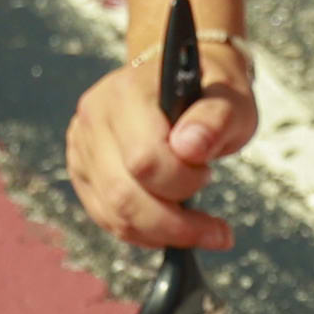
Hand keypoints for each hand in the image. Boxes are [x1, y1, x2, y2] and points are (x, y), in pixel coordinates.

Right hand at [70, 32, 253, 250]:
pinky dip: (143, 232)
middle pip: (123, 193)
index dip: (182, 181)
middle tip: (212, 227)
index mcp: (127, 91)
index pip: (144, 158)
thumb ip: (216, 118)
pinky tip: (172, 228)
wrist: (183, 81)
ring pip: (113, 213)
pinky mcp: (82, 170)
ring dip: (161, 233)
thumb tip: (189, 149)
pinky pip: (107, 217)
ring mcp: (83, 145)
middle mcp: (95, 116)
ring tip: (199, 229)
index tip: (208, 175)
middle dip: (174, 222)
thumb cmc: (210, 90)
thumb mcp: (231, 97)